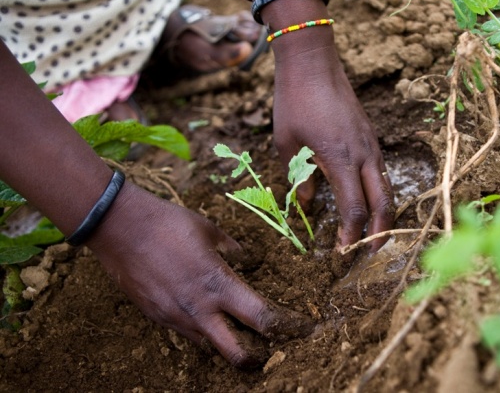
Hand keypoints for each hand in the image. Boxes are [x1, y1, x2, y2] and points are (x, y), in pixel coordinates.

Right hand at [87, 183, 313, 366]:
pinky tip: (201, 313)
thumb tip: (246, 258)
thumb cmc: (168, 223)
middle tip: (266, 354)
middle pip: (235, 352)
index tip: (298, 329)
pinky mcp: (155, 316)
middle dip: (254, 359)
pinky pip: (184, 332)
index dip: (284, 327)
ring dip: (223, 341)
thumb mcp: (208, 230)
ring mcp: (174, 316)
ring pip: (208, 345)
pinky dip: (198, 329)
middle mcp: (199, 308)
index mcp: (218, 284)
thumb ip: (232, 249)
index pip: (260, 317)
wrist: (118, 227)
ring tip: (232, 329)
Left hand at [272, 44, 394, 263]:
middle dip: (379, 233)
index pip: (354, 208)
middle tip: (369, 254)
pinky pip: (381, 173)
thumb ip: (300, 177)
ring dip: (383, 215)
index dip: (351, 235)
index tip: (342, 253)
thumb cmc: (294, 102)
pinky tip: (367, 203)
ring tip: (372, 235)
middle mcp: (363, 154)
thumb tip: (308, 204)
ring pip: (387, 188)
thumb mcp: (287, 145)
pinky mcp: (371, 137)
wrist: (313, 63)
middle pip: (383, 203)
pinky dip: (379, 194)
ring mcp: (371, 144)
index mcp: (340, 159)